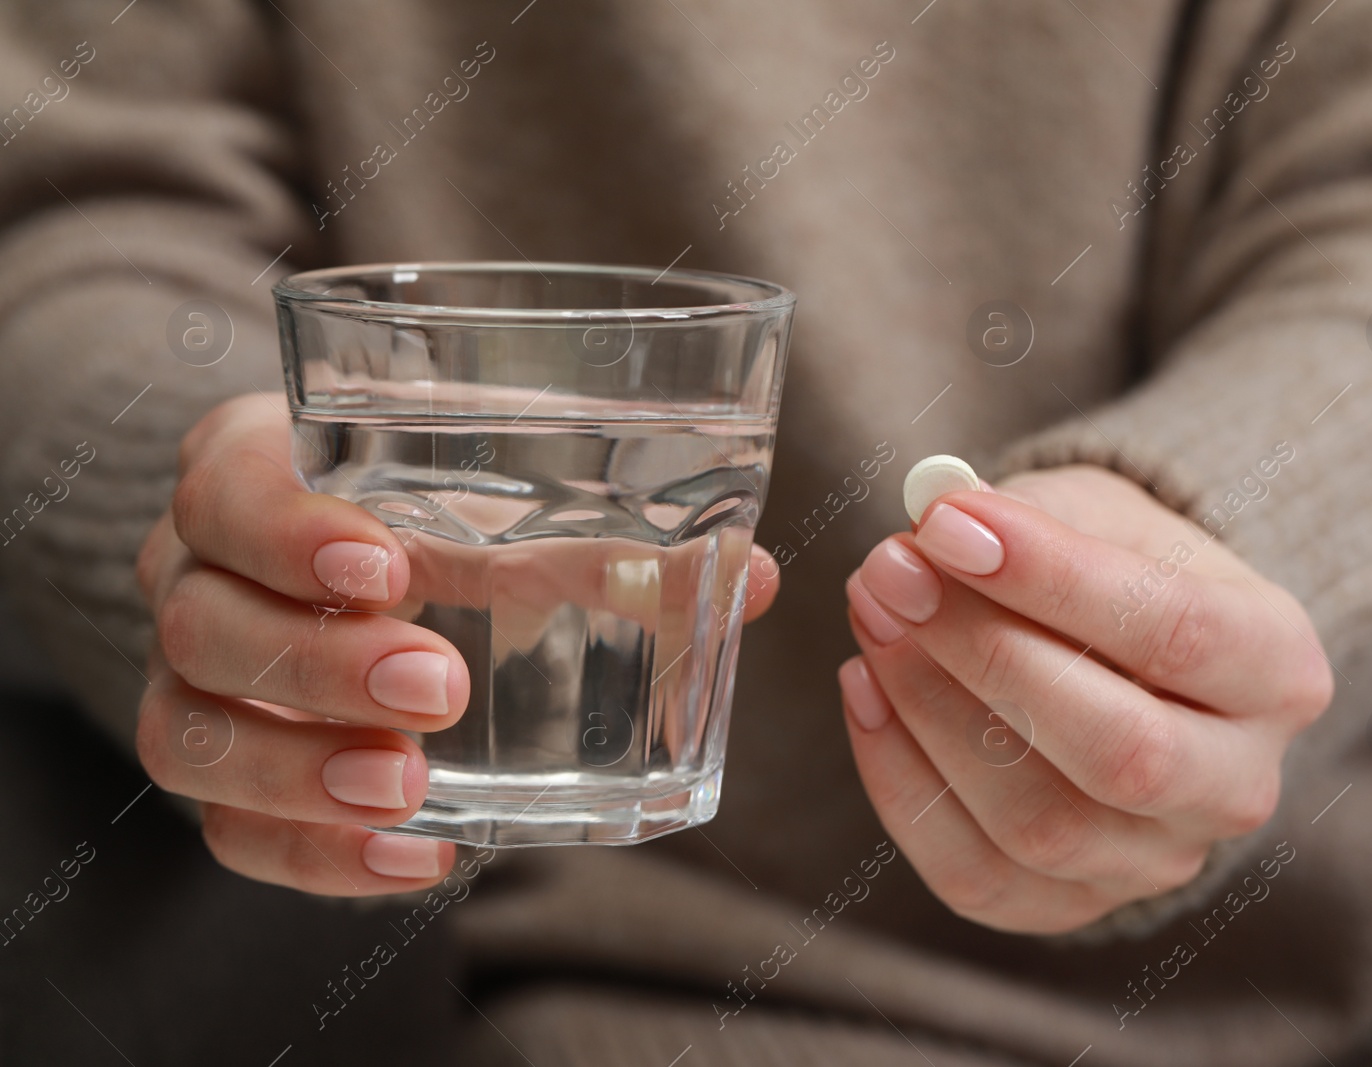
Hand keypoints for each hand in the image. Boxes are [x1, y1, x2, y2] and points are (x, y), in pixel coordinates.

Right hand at [135, 393, 779, 895]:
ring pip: (187, 733)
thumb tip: (753, 580)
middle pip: (201, 622)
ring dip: (299, 772)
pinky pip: (227, 828)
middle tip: (439, 689)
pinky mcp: (224, 771)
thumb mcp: (508, 503)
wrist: (351, 569)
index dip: (288, 530)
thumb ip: (612, 537)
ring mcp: (195, 679)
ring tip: (410, 790)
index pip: (225, 487)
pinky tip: (415, 856)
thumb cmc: (437, 512)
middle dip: (317, 666)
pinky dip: (313, 854)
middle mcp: (198, 572)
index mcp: (255, 471)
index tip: (389, 569)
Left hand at [838, 465, 1331, 933]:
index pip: (1175, 632)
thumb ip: (1027, 519)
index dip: (1050, 578)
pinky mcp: (1073, 904)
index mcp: (1278, 667)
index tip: (945, 523)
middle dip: (984, 655)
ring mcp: (1160, 861)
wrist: (1124, 648)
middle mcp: (1238, 783)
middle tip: (890, 573)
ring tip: (874, 616)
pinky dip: (900, 782)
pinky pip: (976, 875)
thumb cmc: (1114, 567)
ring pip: (1041, 825)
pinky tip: (864, 689)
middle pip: (1121, 752)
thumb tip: (931, 537)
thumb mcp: (1097, 513)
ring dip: (928, 712)